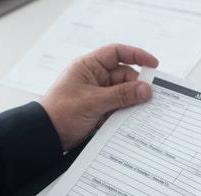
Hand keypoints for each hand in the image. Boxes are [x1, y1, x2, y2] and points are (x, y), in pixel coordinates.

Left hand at [39, 44, 158, 150]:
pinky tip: (136, 119)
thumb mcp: (93, 102)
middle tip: (150, 97)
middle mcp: (95, 78)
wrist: (47, 135)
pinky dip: (127, 112)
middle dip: (137, 85)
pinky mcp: (100, 111)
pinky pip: (119, 108)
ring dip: (133, 101)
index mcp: (89, 67)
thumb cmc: (61, 112)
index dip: (136, 55)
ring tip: (146, 109)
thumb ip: (121, 95)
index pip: (116, 53)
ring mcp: (98, 95)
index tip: (153, 64)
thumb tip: (145, 90)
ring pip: (124, 93)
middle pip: (124, 76)